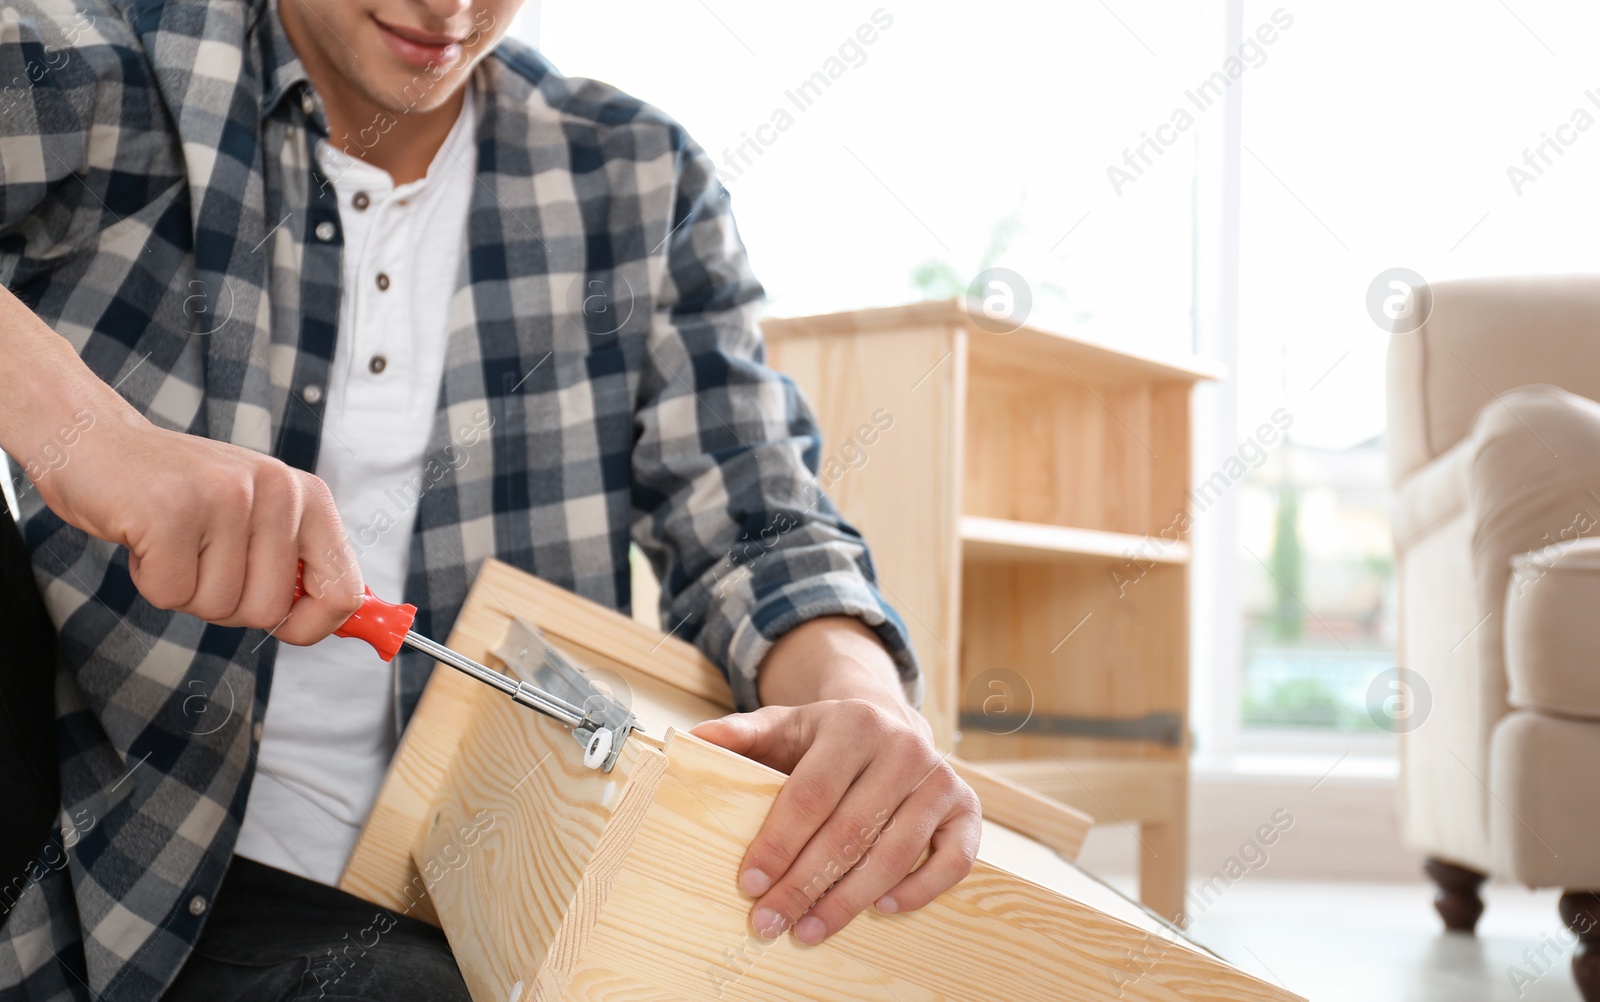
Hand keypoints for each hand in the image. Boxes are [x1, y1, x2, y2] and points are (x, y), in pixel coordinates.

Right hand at [29, 407, 363, 644]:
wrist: (96, 441)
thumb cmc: (180, 492)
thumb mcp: (254, 516)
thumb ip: (294, 564)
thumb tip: (332, 622)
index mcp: (307, 496)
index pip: (343, 590)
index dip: (315, 626)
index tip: (289, 630)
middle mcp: (277, 490)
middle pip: (268, 610)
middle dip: (225, 603)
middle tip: (199, 558)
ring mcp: (226, 497)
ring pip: (217, 606)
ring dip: (184, 589)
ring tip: (171, 540)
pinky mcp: (172, 510)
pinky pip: (171, 594)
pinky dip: (150, 580)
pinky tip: (145, 537)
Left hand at [692, 696, 980, 945]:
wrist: (890, 720)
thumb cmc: (827, 737)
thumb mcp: (783, 724)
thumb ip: (740, 733)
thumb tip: (690, 741)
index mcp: (854, 725)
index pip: (811, 795)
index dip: (779, 842)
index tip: (749, 882)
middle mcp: (904, 748)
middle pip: (849, 831)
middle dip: (804, 884)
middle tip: (770, 921)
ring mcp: (941, 780)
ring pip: (894, 853)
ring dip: (849, 901)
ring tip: (808, 929)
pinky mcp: (967, 809)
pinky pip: (952, 862)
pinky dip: (919, 891)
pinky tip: (881, 909)